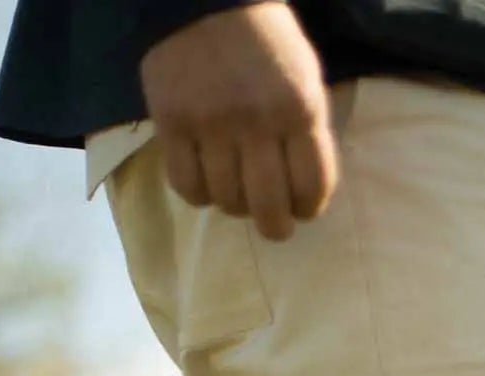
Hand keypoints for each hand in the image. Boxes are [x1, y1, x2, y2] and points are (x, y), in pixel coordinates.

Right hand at [140, 2, 337, 241]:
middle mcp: (256, 121)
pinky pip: (187, 187)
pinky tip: (206, 179)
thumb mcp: (304, 76)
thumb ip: (308, 131)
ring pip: (227, 202)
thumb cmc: (264, 39)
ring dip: (236, 205)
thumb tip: (303, 191)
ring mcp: (211, 124)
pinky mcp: (172, 123)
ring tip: (237, 188)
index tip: (302, 209)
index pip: (312, 188)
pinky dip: (199, 193)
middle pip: (269, 208)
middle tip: (275, 225)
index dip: (309, 208)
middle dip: (277, 227)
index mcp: (299, 107)